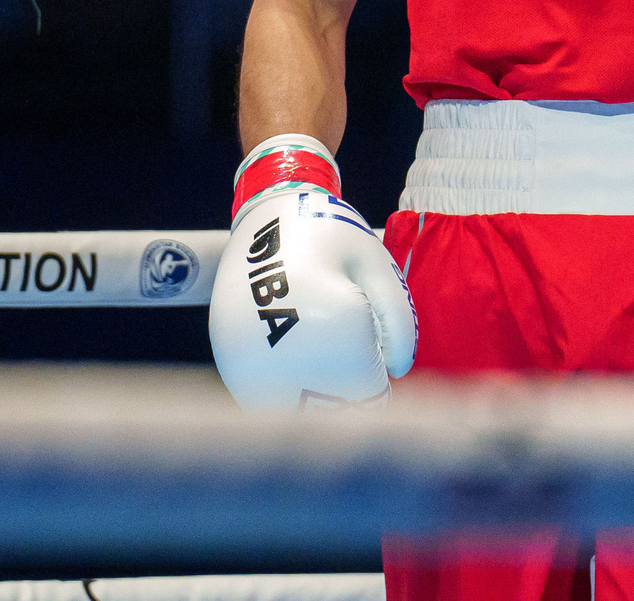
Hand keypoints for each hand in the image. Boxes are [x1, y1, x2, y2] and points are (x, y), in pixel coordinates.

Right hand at [208, 136, 417, 410]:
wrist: (265, 218)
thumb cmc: (329, 238)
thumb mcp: (377, 266)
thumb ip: (400, 322)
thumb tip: (398, 371)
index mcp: (337, 329)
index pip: (371, 400)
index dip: (381, 384)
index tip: (376, 359)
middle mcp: (291, 356)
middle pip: (335, 414)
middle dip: (350, 396)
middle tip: (349, 356)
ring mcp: (255, 366)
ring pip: (300, 414)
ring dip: (317, 400)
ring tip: (320, 353)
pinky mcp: (233, 368)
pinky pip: (270, 404)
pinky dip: (287, 394)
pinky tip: (294, 357)